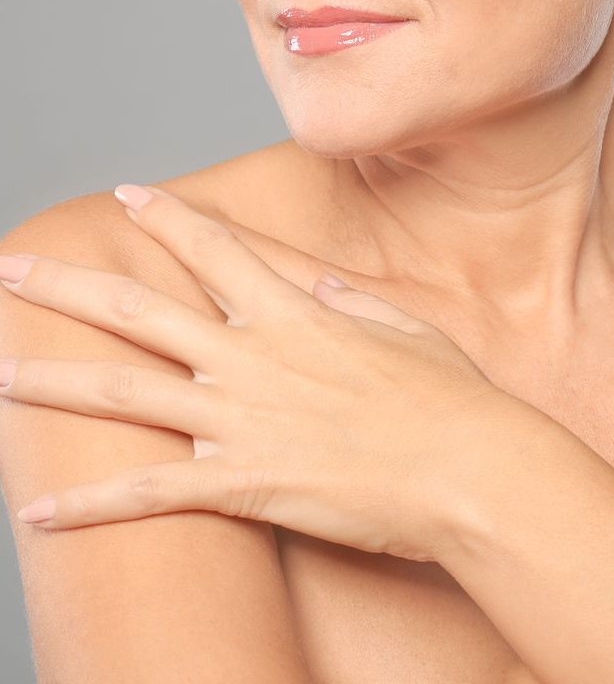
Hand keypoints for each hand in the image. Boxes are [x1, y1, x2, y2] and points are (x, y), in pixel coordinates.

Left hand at [0, 184, 507, 563]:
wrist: (470, 468)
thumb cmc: (451, 398)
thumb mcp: (407, 328)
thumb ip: (351, 300)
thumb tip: (316, 281)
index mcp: (294, 312)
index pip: (214, 250)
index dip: (165, 219)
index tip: (128, 196)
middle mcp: (253, 356)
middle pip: (141, 311)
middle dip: (68, 285)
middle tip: (13, 267)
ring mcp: (241, 418)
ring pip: (124, 393)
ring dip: (52, 382)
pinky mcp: (242, 483)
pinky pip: (148, 494)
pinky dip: (89, 505)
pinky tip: (37, 515)